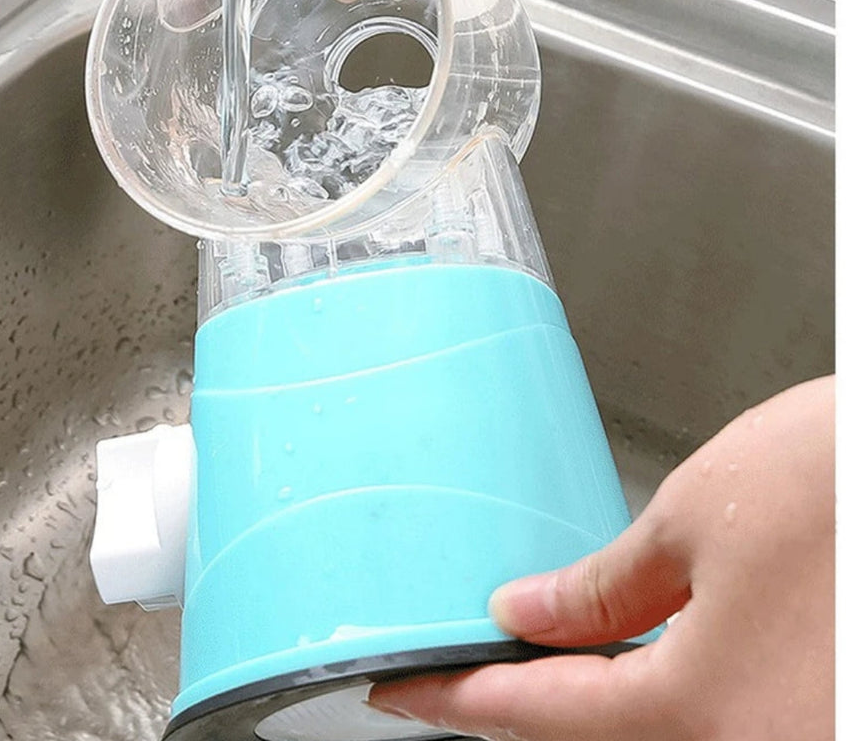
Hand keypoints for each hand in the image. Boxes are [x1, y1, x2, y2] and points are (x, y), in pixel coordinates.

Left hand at [369, 376, 834, 739]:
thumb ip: (602, 586)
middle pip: (598, 738)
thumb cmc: (844, 483)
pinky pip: (715, 718)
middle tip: (455, 669)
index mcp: (710, 717)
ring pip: (657, 732)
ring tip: (528, 653)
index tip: (399, 691)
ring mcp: (796, 737)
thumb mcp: (695, 521)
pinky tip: (626, 653)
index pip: (539, 714)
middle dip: (519, 702)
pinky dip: (654, 691)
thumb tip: (526, 613)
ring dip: (588, 698)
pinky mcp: (818, 713)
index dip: (455, 700)